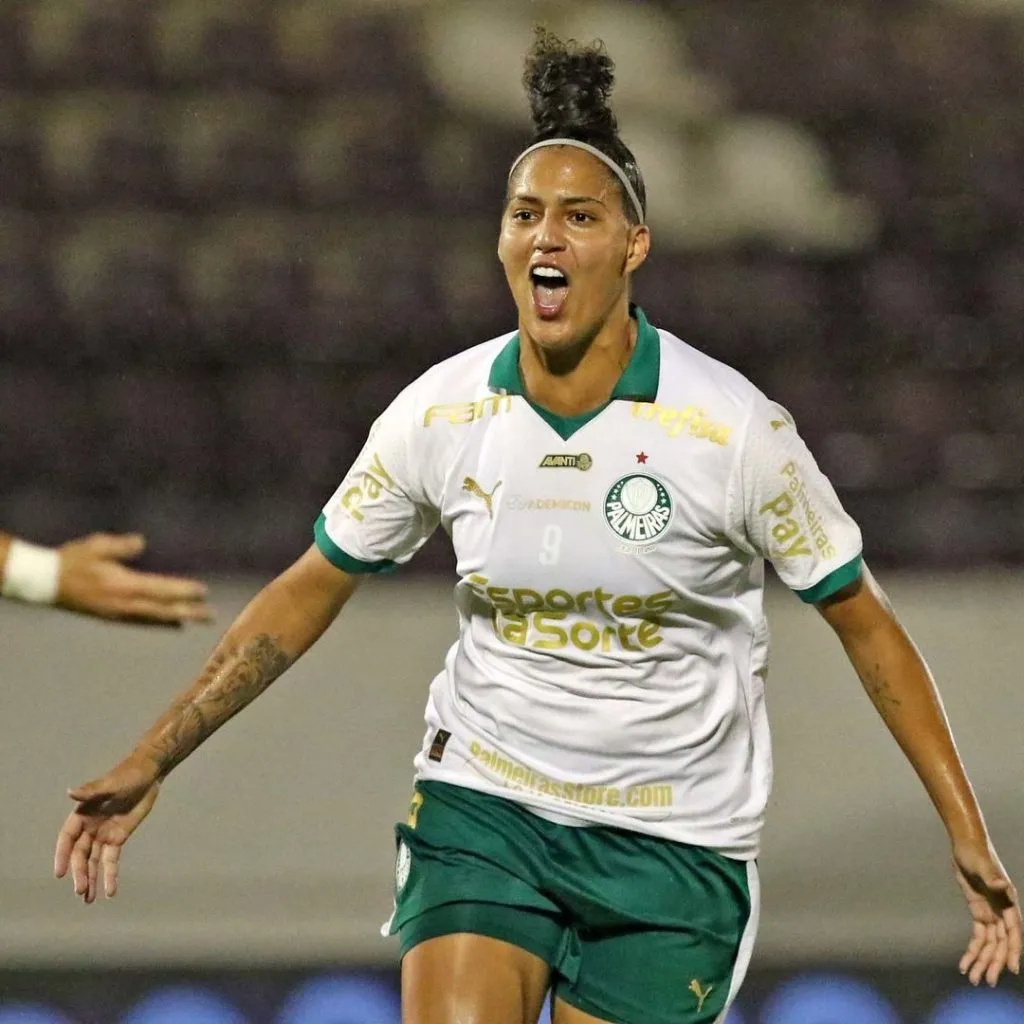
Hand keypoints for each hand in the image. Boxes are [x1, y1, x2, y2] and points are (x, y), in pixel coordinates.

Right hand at [54, 755, 161, 902]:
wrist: (149, 774)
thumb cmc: (128, 774)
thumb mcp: (110, 783)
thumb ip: (91, 791)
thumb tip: (70, 792)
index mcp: (82, 813)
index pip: (67, 838)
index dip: (62, 855)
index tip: (60, 873)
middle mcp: (90, 827)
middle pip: (81, 854)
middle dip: (80, 872)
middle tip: (81, 890)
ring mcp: (103, 834)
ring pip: (94, 861)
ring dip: (91, 879)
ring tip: (88, 900)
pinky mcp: (118, 838)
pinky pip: (112, 859)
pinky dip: (110, 875)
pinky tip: (110, 891)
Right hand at [57, 533, 210, 624]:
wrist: (45, 582)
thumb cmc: (72, 560)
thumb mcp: (96, 546)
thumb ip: (121, 546)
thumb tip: (142, 542)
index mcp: (124, 585)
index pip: (162, 589)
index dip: (184, 591)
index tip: (203, 592)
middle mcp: (124, 603)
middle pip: (163, 609)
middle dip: (189, 611)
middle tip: (211, 615)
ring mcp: (117, 613)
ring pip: (154, 618)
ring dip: (176, 618)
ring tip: (195, 620)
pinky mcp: (110, 617)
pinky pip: (140, 622)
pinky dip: (157, 622)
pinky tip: (168, 623)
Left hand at [953, 839, 1021, 985]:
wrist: (965, 845)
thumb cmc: (977, 853)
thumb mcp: (983, 865)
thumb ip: (992, 878)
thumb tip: (1002, 886)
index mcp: (1009, 903)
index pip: (1013, 933)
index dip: (1013, 951)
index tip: (1011, 969)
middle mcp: (1003, 912)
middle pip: (1000, 943)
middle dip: (994, 963)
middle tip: (986, 981)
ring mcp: (991, 913)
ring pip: (989, 944)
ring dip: (982, 961)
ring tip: (973, 979)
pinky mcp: (979, 912)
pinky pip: (978, 936)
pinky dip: (973, 950)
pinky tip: (965, 963)